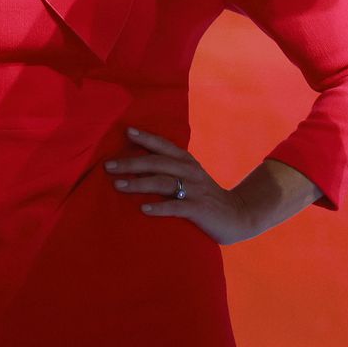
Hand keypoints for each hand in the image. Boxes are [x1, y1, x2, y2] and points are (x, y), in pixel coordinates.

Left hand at [105, 127, 257, 244]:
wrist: (238, 215)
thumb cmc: (205, 196)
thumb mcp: (191, 176)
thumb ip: (171, 168)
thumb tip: (138, 163)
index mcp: (187, 162)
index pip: (164, 146)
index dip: (146, 138)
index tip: (127, 131)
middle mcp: (190, 172)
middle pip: (158, 163)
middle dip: (132, 163)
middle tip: (109, 166)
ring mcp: (195, 190)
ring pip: (163, 183)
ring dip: (139, 184)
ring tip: (118, 186)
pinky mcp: (198, 210)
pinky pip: (176, 207)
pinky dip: (159, 208)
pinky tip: (143, 209)